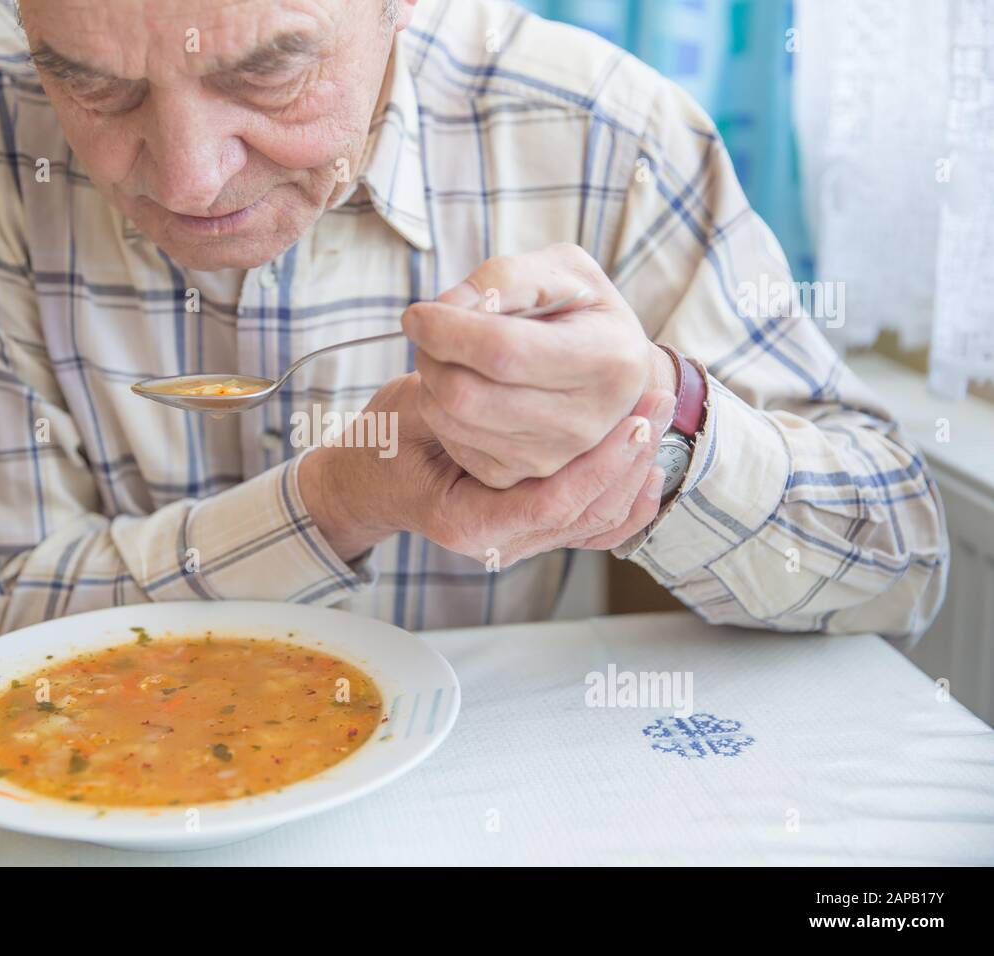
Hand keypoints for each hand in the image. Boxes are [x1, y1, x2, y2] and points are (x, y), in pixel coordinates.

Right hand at [298, 373, 675, 565]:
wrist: (371, 477)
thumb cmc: (384, 442)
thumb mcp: (409, 409)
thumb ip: (453, 396)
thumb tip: (499, 362)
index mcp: (466, 522)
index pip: (552, 502)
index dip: (600, 461)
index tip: (633, 417)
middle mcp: (499, 544)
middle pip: (588, 516)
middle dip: (632, 461)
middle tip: (660, 401)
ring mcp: (520, 542)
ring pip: (599, 524)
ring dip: (636, 472)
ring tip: (660, 418)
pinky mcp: (535, 530)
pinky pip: (593, 528)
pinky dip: (628, 501)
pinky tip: (651, 466)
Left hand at [401, 243, 677, 488]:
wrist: (605, 366)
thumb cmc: (577, 311)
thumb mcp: (558, 271)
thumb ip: (504, 279)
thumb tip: (448, 308)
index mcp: (607, 360)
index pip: (503, 351)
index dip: (446, 330)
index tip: (415, 314)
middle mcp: (586, 421)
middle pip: (468, 393)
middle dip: (431, 356)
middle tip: (430, 334)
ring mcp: (554, 458)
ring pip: (453, 420)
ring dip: (430, 382)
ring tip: (446, 357)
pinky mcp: (520, 477)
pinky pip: (454, 444)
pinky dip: (442, 411)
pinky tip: (461, 387)